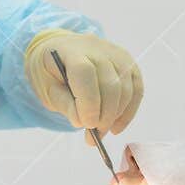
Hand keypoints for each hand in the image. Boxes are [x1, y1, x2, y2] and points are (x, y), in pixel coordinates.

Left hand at [25, 30, 143, 134]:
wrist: (61, 50)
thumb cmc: (51, 72)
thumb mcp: (47, 89)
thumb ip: (64, 104)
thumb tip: (83, 122)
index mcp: (71, 50)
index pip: (85, 73)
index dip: (89, 102)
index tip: (88, 126)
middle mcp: (98, 48)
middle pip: (110, 84)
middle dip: (104, 115)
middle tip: (94, 136)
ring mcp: (117, 54)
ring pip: (125, 89)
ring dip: (116, 117)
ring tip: (101, 132)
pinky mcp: (129, 63)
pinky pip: (136, 90)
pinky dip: (128, 112)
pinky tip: (116, 126)